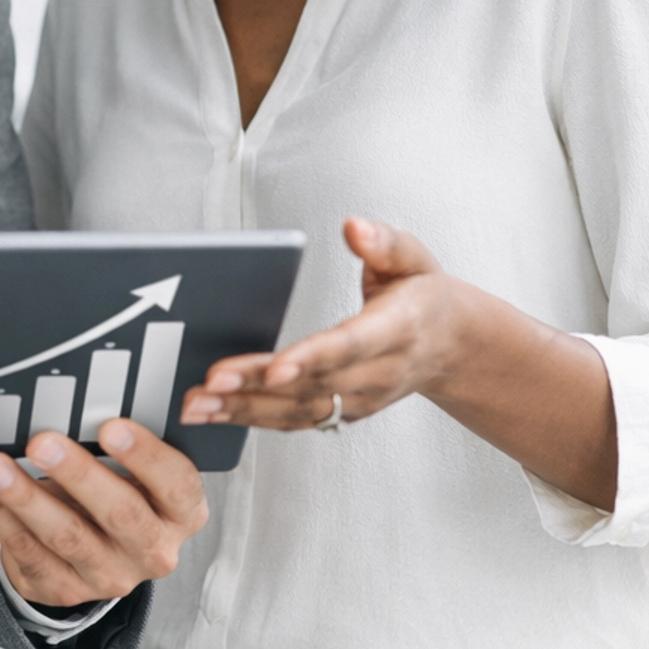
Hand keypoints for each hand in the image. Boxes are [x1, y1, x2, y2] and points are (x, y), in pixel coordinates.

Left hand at [0, 418, 209, 607]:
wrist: (96, 553)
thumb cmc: (120, 492)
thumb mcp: (136, 472)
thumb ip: (120, 446)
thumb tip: (73, 408)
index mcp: (182, 513)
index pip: (176, 484)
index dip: (146, 456)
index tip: (111, 427)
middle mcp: (153, 550)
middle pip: (120, 513)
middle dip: (77, 473)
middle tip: (42, 441)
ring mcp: (109, 576)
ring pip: (65, 535)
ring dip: (24, 496)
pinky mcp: (65, 589)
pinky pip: (27, 550)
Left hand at [182, 216, 618, 511]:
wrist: (452, 346)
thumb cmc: (423, 294)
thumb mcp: (415, 258)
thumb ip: (385, 242)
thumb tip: (354, 227)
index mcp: (397, 330)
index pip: (351, 346)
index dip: (313, 358)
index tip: (275, 368)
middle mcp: (377, 373)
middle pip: (313, 384)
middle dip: (258, 387)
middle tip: (209, 383)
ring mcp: (359, 400)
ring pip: (298, 411)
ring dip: (244, 411)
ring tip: (196, 405)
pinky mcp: (341, 412)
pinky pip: (295, 421)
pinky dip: (251, 419)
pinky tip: (212, 415)